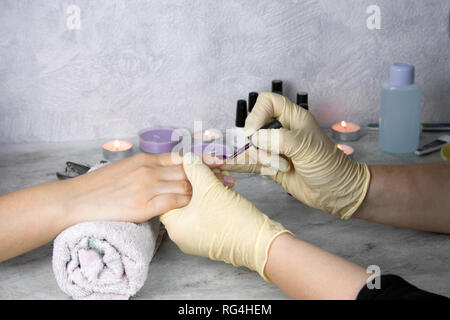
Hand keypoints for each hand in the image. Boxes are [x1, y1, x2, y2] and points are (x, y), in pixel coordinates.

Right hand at [65, 153, 235, 223]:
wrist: (78, 199)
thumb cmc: (101, 185)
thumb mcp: (126, 168)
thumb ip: (147, 167)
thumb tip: (165, 169)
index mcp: (146, 159)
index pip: (182, 158)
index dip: (203, 160)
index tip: (220, 161)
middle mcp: (150, 170)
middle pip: (188, 171)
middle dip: (211, 174)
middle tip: (230, 178)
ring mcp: (147, 187)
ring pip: (184, 186)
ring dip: (203, 190)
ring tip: (221, 192)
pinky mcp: (143, 205)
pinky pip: (173, 202)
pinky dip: (187, 202)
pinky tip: (197, 205)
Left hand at [160, 153, 291, 279]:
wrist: (259, 243)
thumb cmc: (231, 219)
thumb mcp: (210, 187)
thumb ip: (195, 169)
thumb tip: (187, 158)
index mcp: (174, 226)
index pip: (168, 194)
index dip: (181, 175)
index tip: (193, 164)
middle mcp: (181, 235)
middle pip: (184, 198)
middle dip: (200, 180)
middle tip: (213, 168)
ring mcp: (196, 238)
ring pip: (198, 205)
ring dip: (211, 188)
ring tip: (226, 179)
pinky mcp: (210, 238)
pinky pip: (207, 214)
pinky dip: (215, 200)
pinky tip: (228, 189)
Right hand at [220, 92, 370, 218]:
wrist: (337, 193)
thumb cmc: (330, 166)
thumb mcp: (307, 147)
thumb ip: (279, 139)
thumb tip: (255, 138)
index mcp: (293, 118)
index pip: (267, 102)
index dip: (257, 114)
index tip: (255, 132)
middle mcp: (282, 131)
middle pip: (254, 126)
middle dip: (255, 142)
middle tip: (268, 154)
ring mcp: (275, 150)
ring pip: (251, 147)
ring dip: (255, 157)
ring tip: (277, 167)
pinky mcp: (271, 167)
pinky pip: (250, 163)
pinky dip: (239, 165)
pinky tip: (227, 165)